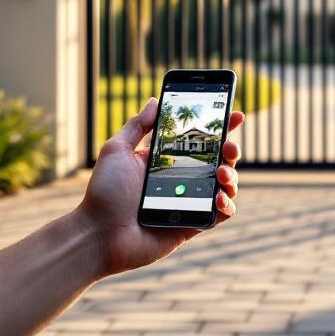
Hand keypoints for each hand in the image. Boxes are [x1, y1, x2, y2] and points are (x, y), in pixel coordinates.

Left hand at [74, 98, 243, 275]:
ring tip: (222, 172)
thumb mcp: (117, 150)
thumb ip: (137, 125)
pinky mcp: (194, 225)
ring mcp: (190, 203)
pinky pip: (221, 214)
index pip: (199, 141)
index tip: (235, 115)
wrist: (99, 235)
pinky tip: (219, 197)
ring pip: (225, 186)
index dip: (220, 128)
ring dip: (232, 175)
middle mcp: (182, 180)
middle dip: (231, 150)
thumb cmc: (104, 193)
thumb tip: (155, 100)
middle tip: (229, 147)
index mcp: (166, 161)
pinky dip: (227, 204)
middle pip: (218, 161)